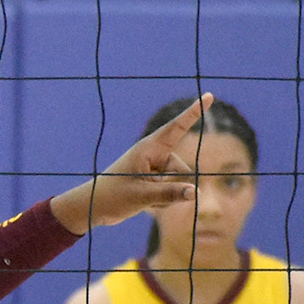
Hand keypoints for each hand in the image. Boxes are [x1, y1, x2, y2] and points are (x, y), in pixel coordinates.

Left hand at [49, 93, 212, 233]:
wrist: (94, 208)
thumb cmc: (113, 196)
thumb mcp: (142, 195)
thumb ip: (170, 193)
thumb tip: (195, 192)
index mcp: (148, 148)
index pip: (177, 127)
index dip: (194, 112)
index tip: (210, 95)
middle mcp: (154, 156)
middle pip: (181, 170)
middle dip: (172, 185)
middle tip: (143, 190)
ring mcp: (155, 169)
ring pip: (178, 183)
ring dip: (165, 196)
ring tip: (140, 197)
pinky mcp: (154, 181)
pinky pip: (171, 192)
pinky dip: (161, 201)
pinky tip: (143, 203)